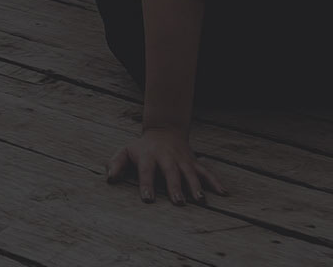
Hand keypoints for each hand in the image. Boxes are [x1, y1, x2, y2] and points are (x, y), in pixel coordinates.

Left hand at [106, 127, 226, 204]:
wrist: (165, 129)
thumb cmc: (143, 147)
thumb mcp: (126, 150)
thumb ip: (116, 164)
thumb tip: (109, 179)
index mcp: (149, 156)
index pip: (147, 171)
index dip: (147, 185)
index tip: (148, 199)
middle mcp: (167, 158)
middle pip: (171, 173)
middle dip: (175, 187)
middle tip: (178, 202)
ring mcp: (182, 160)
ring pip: (190, 173)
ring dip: (196, 186)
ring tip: (200, 200)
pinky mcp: (193, 162)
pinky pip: (206, 172)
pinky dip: (215, 181)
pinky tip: (223, 193)